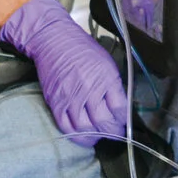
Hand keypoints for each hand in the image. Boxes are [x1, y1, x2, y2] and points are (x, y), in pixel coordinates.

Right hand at [0, 0, 128, 141]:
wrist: (53, 40)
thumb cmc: (82, 50)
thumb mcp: (107, 63)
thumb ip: (114, 86)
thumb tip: (121, 108)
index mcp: (106, 78)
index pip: (120, 109)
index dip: (124, 120)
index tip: (124, 122)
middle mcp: (89, 89)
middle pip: (104, 122)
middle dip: (113, 131)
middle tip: (115, 132)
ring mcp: (70, 98)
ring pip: (86, 129)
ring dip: (96, 136)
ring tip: (100, 135)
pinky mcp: (55, 102)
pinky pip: (66, 127)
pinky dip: (76, 136)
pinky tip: (84, 136)